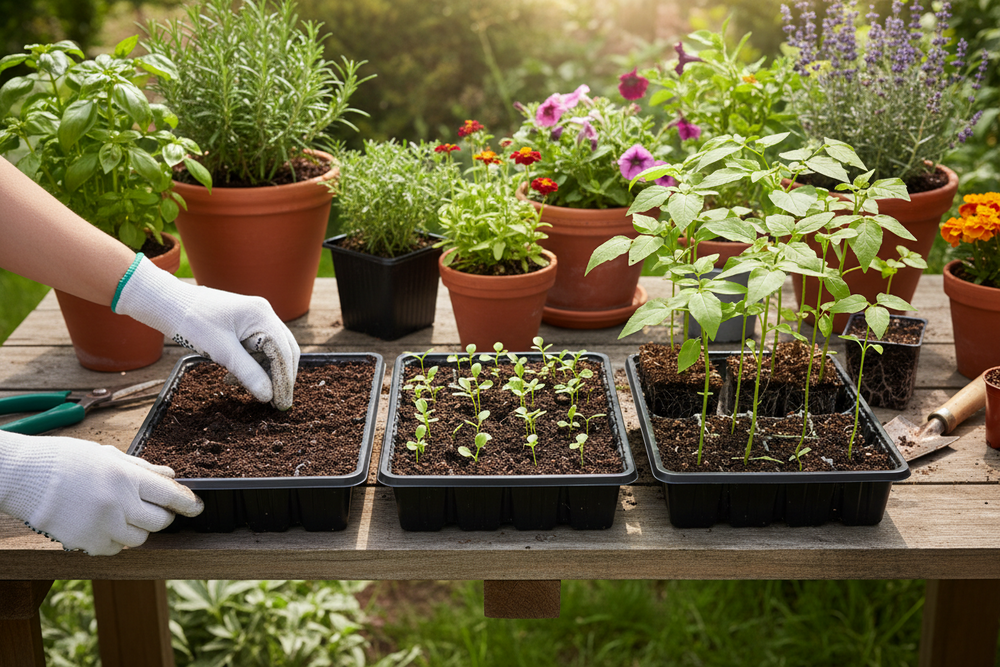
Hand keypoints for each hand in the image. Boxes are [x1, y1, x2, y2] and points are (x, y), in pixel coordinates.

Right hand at [0, 431, 202, 555]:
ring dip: (137, 529)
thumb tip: (170, 476)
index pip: (171, 496)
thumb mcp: (108, 455)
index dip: (189, 504)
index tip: (197, 508)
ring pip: (139, 539)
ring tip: (122, 515)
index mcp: (127, 477)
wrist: (24, 476)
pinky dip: (114, 541)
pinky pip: (114, 549)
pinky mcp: (86, 543)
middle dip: (162, 516)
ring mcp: (103, 526)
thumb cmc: (66, 460)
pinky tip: (102, 525)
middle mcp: (119, 503)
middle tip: (153, 509)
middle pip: (160, 522)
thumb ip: (142, 468)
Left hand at [114, 256, 299, 408]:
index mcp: (261, 316)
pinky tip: (236, 376)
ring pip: (272, 350)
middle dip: (280, 377)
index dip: (285, 380)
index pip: (284, 352)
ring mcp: (255, 317)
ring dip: (263, 371)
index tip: (281, 404)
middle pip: (284, 350)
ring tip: (246, 387)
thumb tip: (268, 396)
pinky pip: (258, 347)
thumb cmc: (193, 322)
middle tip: (276, 402)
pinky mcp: (245, 323)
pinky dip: (252, 364)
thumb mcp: (221, 351)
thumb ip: (248, 373)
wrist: (169, 304)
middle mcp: (263, 314)